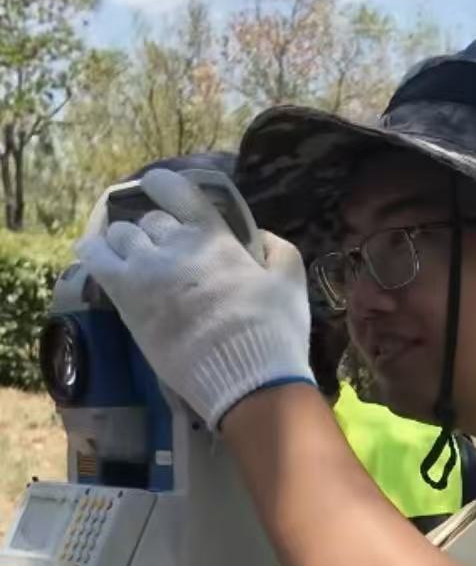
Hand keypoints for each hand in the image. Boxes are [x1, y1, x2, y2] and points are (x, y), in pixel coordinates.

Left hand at [74, 169, 315, 430]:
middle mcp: (173, 246)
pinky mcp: (125, 302)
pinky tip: (103, 257)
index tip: (163, 189)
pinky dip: (96, 252)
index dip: (165, 185)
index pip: (176, 190)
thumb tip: (260, 236)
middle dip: (159, 230)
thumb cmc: (274, 330)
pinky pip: (94, 260)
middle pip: (150, 220)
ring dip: (129, 242)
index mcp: (212, 235)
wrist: (248, 380)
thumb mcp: (291, 282)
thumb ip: (277, 250)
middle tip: (170, 250)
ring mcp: (144, 273)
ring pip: (119, 235)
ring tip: (138, 259)